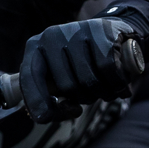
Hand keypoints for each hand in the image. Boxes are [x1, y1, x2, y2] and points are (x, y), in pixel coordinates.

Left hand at [19, 18, 146, 122]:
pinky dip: (116, 83)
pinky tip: (119, 83)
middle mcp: (52, 36)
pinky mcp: (100, 29)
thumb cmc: (83, 63)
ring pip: (88, 80)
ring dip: (102, 94)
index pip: (29, 77)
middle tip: (91, 95)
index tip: (44, 118)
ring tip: (107, 89)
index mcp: (36, 47)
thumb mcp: (61, 76)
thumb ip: (52, 96)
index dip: (36, 101)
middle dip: (82, 99)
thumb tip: (52, 113)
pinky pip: (107, 68)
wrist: (113, 33)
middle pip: (66, 85)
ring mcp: (76, 30)